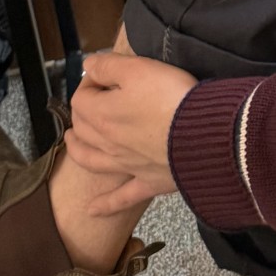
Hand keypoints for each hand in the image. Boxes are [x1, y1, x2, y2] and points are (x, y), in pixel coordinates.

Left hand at [66, 50, 196, 216]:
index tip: (106, 73)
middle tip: (92, 99)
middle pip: (83, 128)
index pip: (81, 98)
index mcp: (102, 115)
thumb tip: (88, 66)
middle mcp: (108, 143)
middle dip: (82, 112)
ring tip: (72, 143)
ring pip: (92, 161)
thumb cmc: (171, 98)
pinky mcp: (148, 182)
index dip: (90, 83)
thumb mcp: (139, 68)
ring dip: (78, 150)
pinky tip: (93, 211)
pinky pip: (121, 198)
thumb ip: (109, 65)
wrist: (203, 135)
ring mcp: (126, 166)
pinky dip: (105, 205)